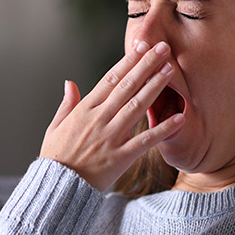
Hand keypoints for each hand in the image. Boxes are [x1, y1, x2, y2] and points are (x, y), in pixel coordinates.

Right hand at [39, 40, 184, 190]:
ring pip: (137, 107)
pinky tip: (180, 118)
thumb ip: (66, 104)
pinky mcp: (120, 158)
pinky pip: (145, 141)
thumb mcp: (54, 128)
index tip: (142, 46)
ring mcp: (110, 138)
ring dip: (155, 87)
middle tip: (163, 48)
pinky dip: (163, 129)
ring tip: (170, 71)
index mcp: (84, 111)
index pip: (109, 79)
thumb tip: (70, 82)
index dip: (128, 61)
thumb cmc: (55, 158)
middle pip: (126, 87)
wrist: (57, 188)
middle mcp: (98, 120)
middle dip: (146, 65)